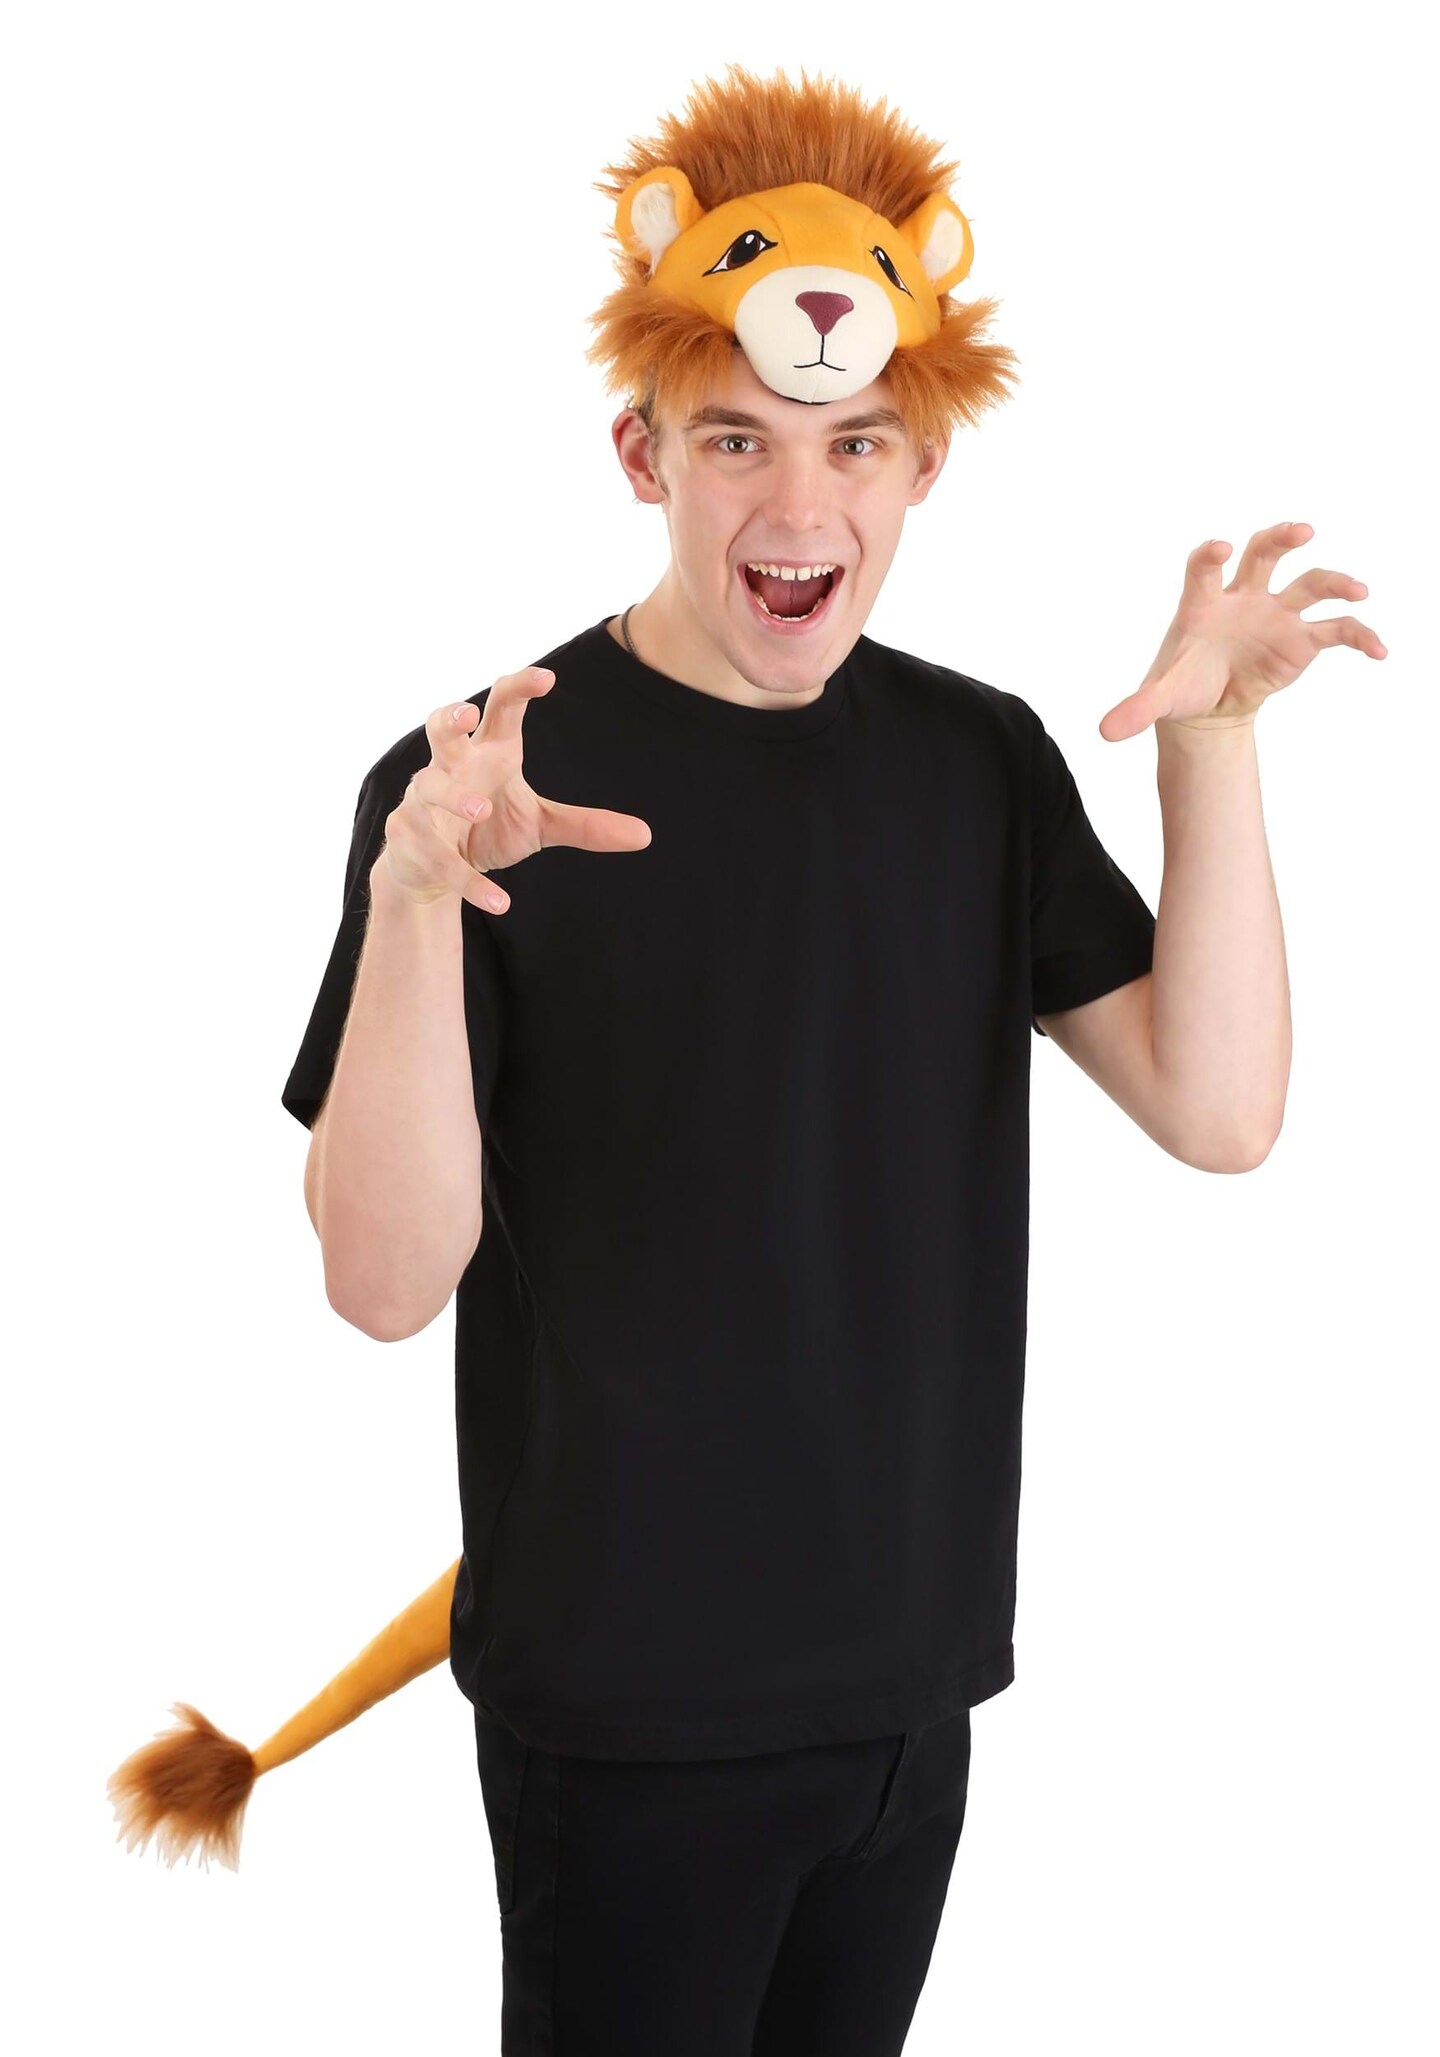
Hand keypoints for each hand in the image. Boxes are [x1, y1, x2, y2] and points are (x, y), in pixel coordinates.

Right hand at [377, 665, 652, 912]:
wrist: (431, 872)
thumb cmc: (487, 829)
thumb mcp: (540, 825)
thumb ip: (586, 826)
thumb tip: (646, 836)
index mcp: (487, 752)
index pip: (501, 709)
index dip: (520, 689)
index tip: (546, 679)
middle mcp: (451, 767)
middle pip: (442, 729)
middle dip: (449, 718)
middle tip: (467, 714)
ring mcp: (422, 800)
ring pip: (428, 787)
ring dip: (453, 796)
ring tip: (481, 808)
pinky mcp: (408, 838)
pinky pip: (437, 856)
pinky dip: (468, 879)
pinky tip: (499, 902)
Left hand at [1098, 522, 1387, 742]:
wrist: (1209, 707)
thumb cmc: (1181, 686)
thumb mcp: (1159, 699)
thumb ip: (1136, 710)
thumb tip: (1104, 733)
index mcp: (1203, 603)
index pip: (1204, 567)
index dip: (1210, 554)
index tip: (1220, 547)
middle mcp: (1243, 598)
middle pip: (1264, 552)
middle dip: (1281, 537)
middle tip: (1302, 530)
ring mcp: (1276, 614)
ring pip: (1309, 582)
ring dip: (1334, 581)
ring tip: (1358, 591)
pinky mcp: (1301, 640)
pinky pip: (1336, 630)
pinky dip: (1360, 636)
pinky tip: (1379, 650)